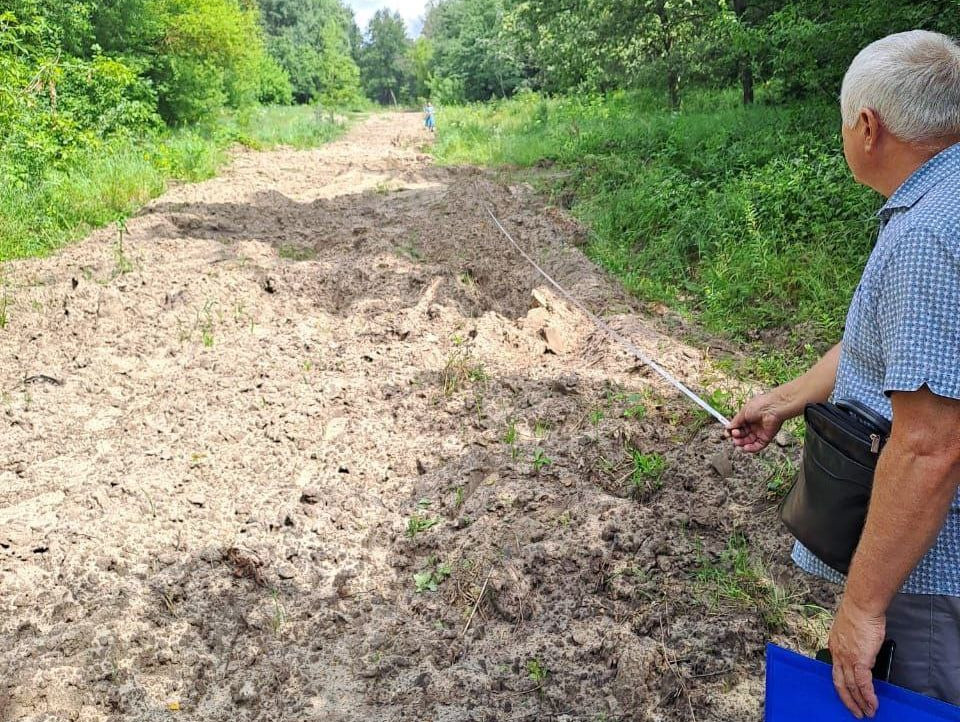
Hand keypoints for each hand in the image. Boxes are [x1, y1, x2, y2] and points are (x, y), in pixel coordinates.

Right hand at [726, 392, 786, 452]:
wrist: (774, 407)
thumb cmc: (760, 405)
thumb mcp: (743, 412)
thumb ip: (736, 421)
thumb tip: (728, 427)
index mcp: (747, 417)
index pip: (738, 427)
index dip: (732, 431)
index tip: (727, 433)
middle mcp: (754, 425)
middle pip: (742, 435)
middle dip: (737, 437)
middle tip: (734, 435)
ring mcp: (760, 432)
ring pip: (749, 441)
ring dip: (742, 443)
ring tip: (738, 442)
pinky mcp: (766, 437)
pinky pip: (758, 445)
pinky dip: (751, 448)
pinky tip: (745, 448)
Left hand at [828, 596, 885, 718]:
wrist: (862, 606)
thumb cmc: (859, 613)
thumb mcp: (850, 630)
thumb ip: (853, 644)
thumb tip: (864, 655)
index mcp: (834, 646)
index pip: (836, 670)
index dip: (842, 684)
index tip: (848, 693)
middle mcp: (838, 654)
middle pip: (840, 683)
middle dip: (848, 699)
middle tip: (855, 711)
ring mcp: (847, 658)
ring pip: (851, 686)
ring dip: (860, 701)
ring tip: (867, 712)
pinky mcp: (860, 660)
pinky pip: (863, 683)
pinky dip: (868, 696)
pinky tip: (873, 704)